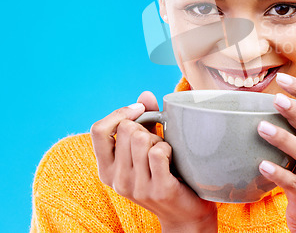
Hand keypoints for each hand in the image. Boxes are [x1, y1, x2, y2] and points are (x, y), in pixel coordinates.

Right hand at [90, 91, 217, 231]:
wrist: (184, 212)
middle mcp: (115, 179)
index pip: (98, 130)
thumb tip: (144, 95)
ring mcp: (135, 186)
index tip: (139, 110)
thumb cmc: (164, 173)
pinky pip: (159, 152)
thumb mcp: (147, 147)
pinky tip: (173, 160)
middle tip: (157, 143)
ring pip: (142, 138)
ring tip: (165, 154)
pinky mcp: (158, 189)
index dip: (119, 113)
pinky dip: (169, 149)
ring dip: (159, 140)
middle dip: (146, 128)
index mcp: (106, 168)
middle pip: (126, 129)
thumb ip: (144, 121)